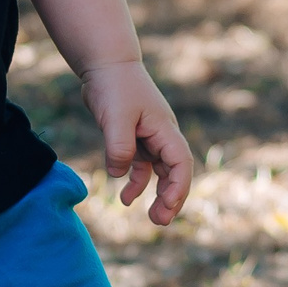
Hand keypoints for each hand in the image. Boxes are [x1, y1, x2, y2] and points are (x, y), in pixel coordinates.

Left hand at [80, 60, 192, 225]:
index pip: (181, 163)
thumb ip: (119, 147)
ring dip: (158, 195)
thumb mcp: (116, 117)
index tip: (166, 205)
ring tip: (152, 218)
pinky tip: (124, 197)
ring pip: (160, 172)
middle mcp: (162, 135)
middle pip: (175, 172)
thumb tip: (119, 174)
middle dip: (172, 198)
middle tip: (160, 221)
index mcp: (164, 129)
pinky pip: (141, 166)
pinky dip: (136, 182)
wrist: (106, 65)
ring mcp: (150, 137)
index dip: (178, 187)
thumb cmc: (115, 86)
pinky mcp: (134, 138)